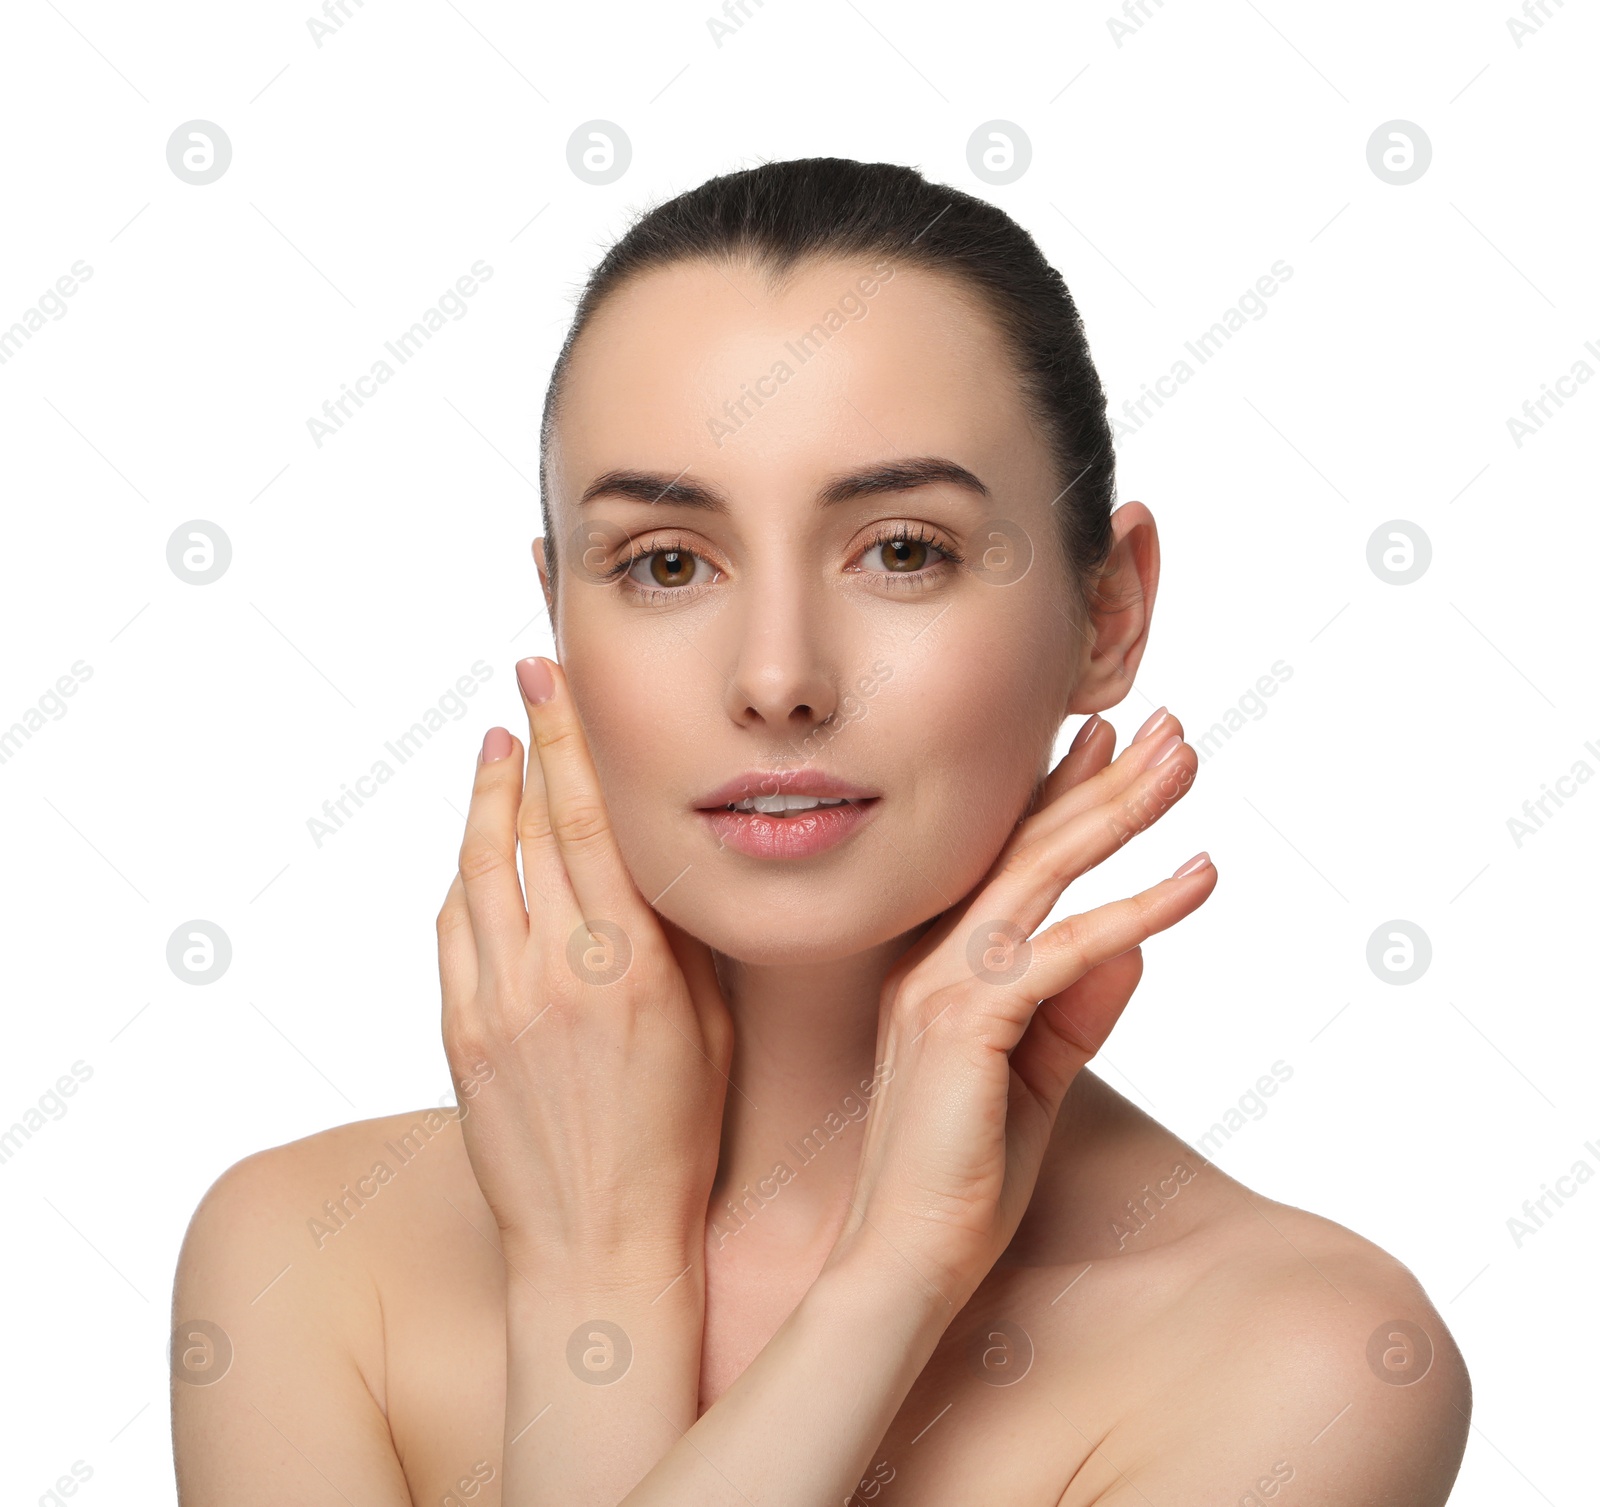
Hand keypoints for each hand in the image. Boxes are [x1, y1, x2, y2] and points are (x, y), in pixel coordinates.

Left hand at [436, 655, 734, 1274]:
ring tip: (496, 751)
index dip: (569, 739)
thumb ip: (677, 939)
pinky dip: (464, 874)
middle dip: (528, 743)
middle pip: (533, 825)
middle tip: (526, 684)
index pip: (592, 819)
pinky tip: (477, 849)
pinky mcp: (459, 1032)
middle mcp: (558, 969)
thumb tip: (655, 858)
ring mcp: (497, 1000)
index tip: (553, 681)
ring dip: (487, 799)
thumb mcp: (708, 1029)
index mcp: (633, 964)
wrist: (596, 1238)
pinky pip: (452, 929)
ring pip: (479, 867)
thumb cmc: (673, 1140)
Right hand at [822, 709, 1215, 1309]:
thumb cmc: (961, 1180)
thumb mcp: (1034, 1082)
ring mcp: (942, 985)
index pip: (1003, 861)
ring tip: (1182, 762)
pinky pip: (1068, 949)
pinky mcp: (969, 1022)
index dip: (1057, 795)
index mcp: (936, 967)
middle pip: (1025, 846)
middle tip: (1164, 726)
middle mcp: (930, 959)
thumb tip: (1129, 949)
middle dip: (1100, 779)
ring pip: (1042, 873)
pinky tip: (1196, 878)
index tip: (1107, 739)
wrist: (905, 1260)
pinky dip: (1138, 910)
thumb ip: (1075, 1013)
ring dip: (1120, 812)